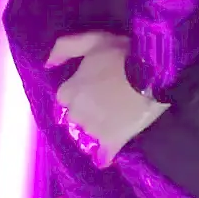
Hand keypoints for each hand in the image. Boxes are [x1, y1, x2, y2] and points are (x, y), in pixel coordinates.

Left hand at [47, 31, 168, 167]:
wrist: (151, 74)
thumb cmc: (122, 54)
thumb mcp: (92, 40)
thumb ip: (64, 48)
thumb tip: (47, 64)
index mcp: (69, 90)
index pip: (66, 97)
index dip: (80, 90)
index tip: (95, 86)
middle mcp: (76, 113)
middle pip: (76, 116)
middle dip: (88, 110)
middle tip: (108, 101)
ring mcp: (93, 129)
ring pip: (90, 133)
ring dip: (98, 128)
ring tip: (117, 118)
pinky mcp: (112, 141)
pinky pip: (103, 155)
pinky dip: (104, 156)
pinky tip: (106, 158)